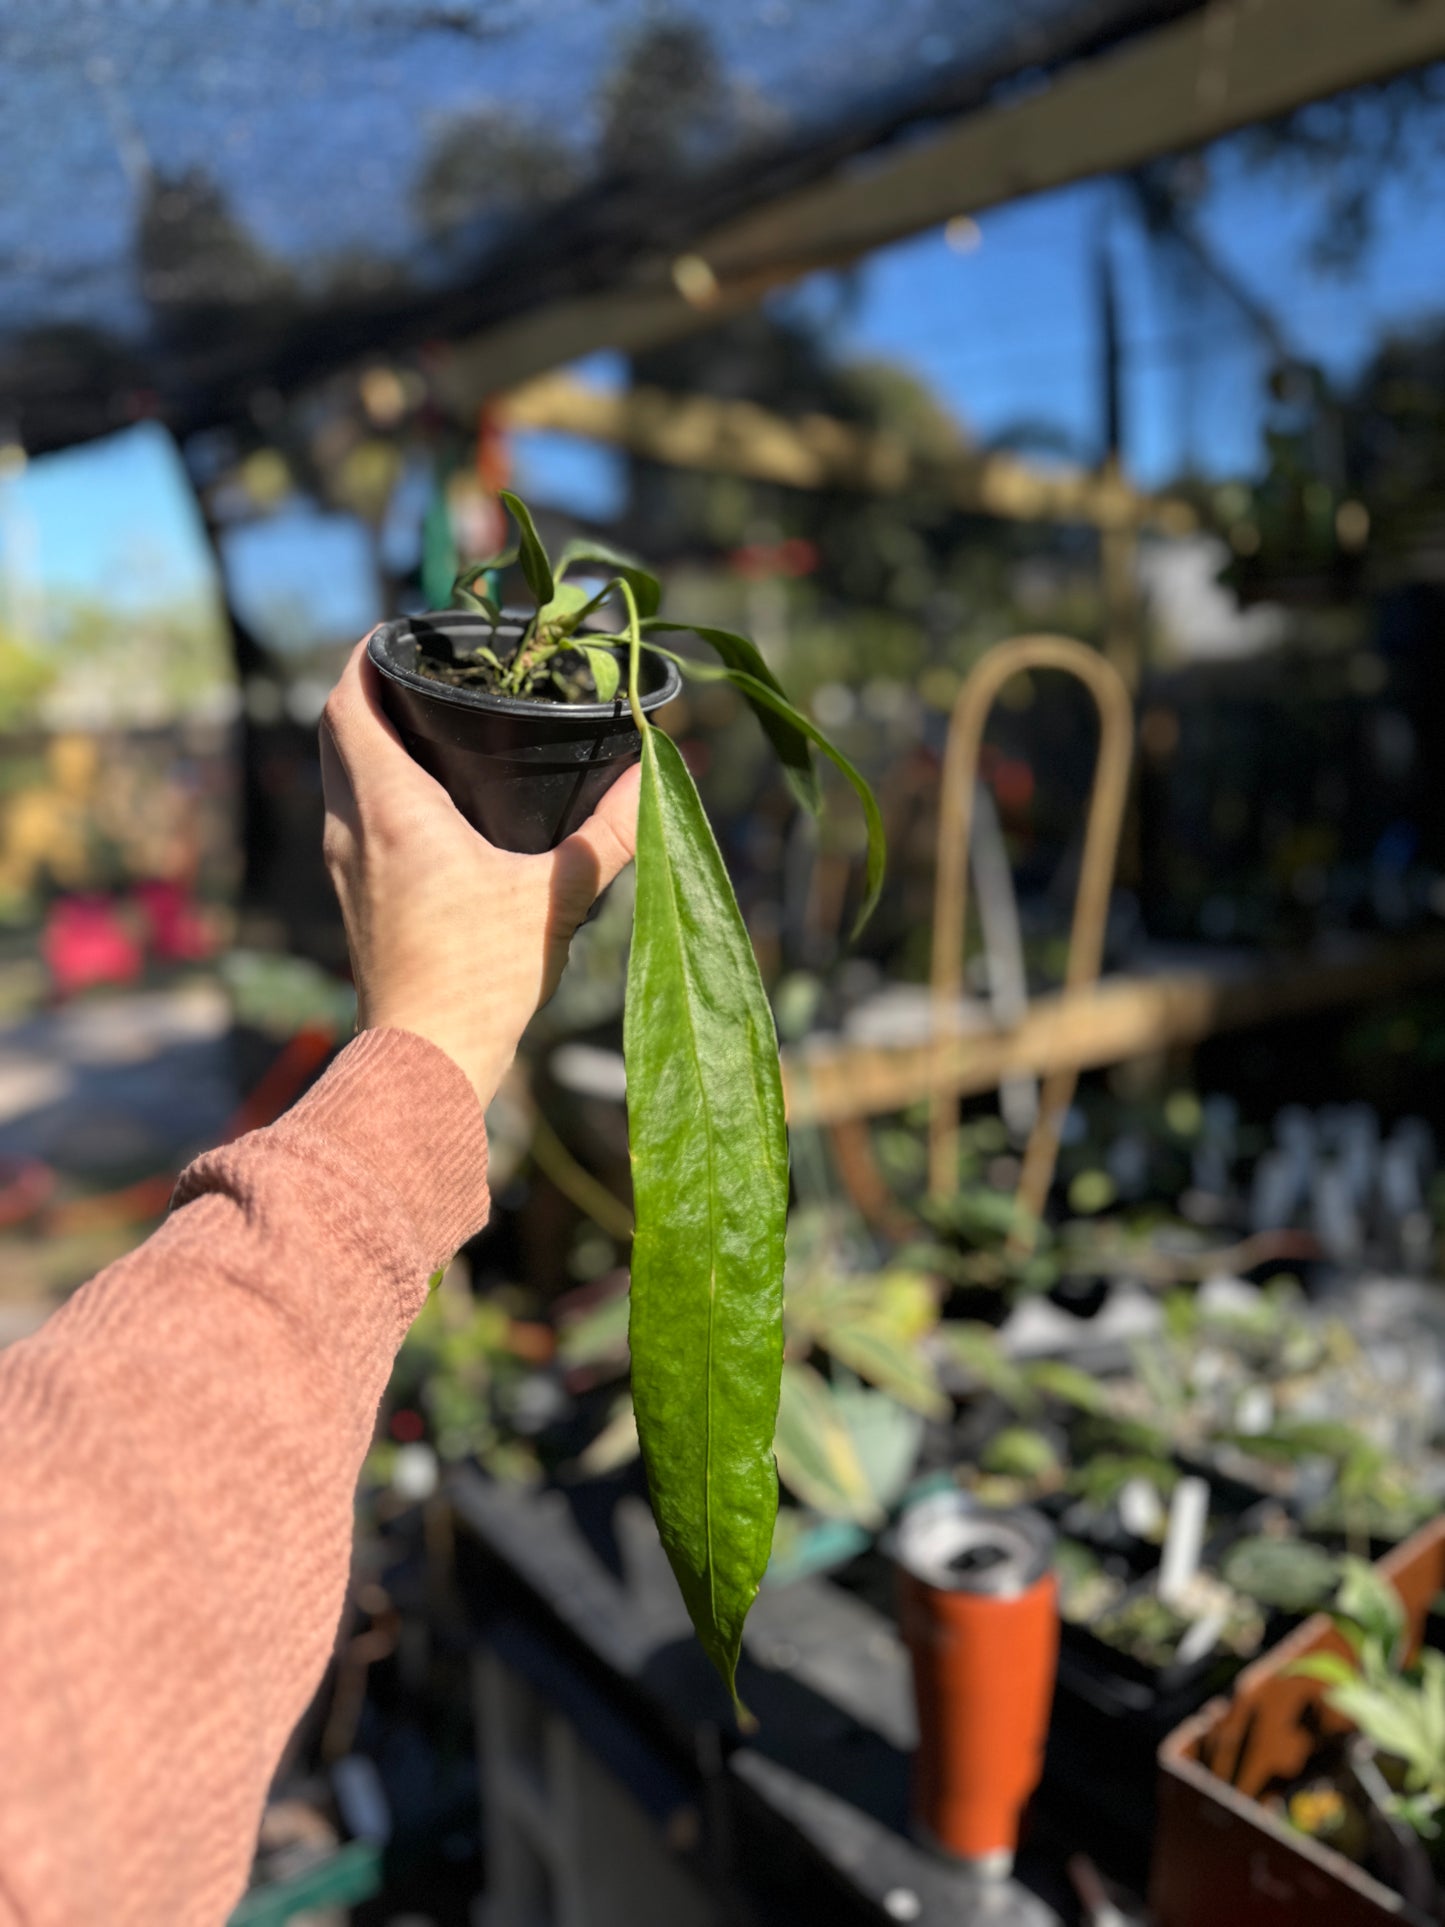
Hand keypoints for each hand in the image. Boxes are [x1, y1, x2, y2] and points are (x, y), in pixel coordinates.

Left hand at [319, 640, 639, 1107]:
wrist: (425, 1060)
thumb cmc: (480, 975)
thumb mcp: (558, 897)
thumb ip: (609, 835)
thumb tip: (655, 779)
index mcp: (389, 809)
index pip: (348, 704)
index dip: (365, 658)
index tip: (400, 633)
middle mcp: (351, 828)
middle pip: (337, 733)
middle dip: (370, 693)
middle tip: (424, 673)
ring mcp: (345, 868)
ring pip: (341, 778)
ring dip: (370, 743)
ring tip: (427, 727)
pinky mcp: (355, 902)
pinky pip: (352, 818)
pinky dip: (375, 789)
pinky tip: (427, 805)